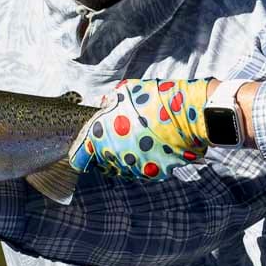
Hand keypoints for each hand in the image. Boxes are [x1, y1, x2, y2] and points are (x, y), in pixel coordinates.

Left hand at [68, 78, 211, 180]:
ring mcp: (134, 168)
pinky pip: (143, 169)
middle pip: (102, 164)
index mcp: (100, 137)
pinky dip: (145, 161)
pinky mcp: (154, 173)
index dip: (82, 152)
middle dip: (107, 153)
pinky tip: (154, 145)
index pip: (79, 158)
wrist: (186, 113)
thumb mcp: (123, 92)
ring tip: (139, 139)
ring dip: (126, 157)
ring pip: (123, 168)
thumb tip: (103, 104)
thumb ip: (108, 102)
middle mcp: (114, 157)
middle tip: (120, 137)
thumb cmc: (152, 99)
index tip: (88, 147)